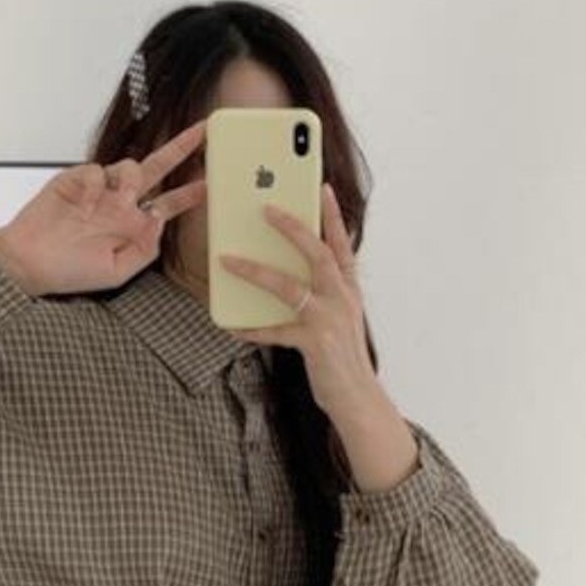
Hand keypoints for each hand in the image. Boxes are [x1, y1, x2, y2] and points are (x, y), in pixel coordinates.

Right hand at [0, 120, 208, 297]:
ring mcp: (98, 190)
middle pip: (157, 169)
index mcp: (131, 226)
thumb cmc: (69, 272)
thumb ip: (144, 250)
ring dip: (130, 180)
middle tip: (203, 131)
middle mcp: (119, 204)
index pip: (168, 206)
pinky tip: (82, 206)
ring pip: (129, 166)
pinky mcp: (76, 178)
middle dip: (180, 149)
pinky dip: (93, 186)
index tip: (211, 183)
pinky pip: (95, 171)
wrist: (29, 263)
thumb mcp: (116, 273)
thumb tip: (159, 220)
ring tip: (116, 203)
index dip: (189, 194)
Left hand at [218, 184, 377, 419]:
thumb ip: (321, 295)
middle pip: (317, 253)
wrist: (357, 397)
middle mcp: (342, 299)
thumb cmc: (342, 358)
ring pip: (288, 286)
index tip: (321, 188)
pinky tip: (230, 325)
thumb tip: (286, 275)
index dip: (332, 216)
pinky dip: (250, 328)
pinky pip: (274, 331)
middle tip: (266, 208)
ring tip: (228, 261)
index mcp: (348, 290)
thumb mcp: (339, 320)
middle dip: (292, 228)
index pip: (341, 245)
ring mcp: (329, 319)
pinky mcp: (314, 343)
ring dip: (255, 271)